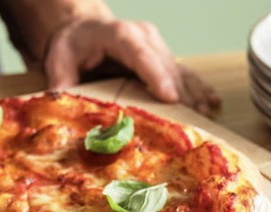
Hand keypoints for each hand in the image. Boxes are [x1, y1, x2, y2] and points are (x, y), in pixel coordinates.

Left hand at [44, 19, 219, 115]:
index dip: (156, 75)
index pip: (140, 54)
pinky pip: (185, 74)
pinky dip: (198, 89)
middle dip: (181, 93)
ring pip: (180, 71)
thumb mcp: (59, 60)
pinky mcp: (163, 59)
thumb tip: (61, 106)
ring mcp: (158, 47)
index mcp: (119, 34)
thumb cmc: (71, 47)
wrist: (83, 31)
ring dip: (194, 94)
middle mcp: (144, 38)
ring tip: (207, 118)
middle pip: (166, 66)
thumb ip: (61, 82)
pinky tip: (212, 105)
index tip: (169, 97)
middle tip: (194, 121)